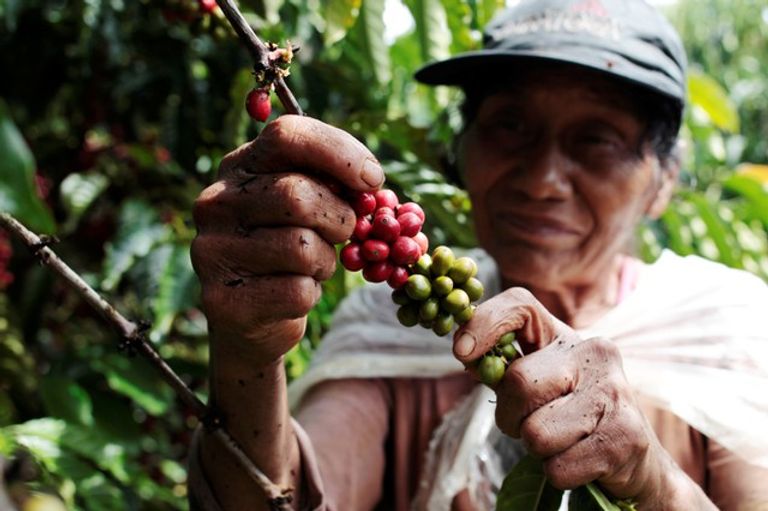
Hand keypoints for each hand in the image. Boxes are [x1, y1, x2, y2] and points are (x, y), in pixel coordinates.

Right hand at [191, 115, 383, 362]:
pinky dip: (311, 294)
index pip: (287, 136)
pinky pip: (298, 291)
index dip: (340, 154)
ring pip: (301, 248)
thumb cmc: (291, 248)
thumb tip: (369, 179)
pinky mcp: (223, 299)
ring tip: (311, 266)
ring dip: (325, 261)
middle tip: (343, 232)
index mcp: (240, 167)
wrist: (253, 316)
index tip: (372, 180)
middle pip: (298, 195)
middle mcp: (216, 202)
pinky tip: (293, 293)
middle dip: (339, 218)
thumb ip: (331, 183)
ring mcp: (213, 250)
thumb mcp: (308, 205)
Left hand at [453, 287, 681, 505]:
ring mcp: (614, 392)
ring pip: (536, 433)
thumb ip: (503, 368)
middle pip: (518, 382)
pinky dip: (560, 473)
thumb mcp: (538, 382)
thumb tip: (466, 353)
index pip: (519, 305)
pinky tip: (581, 460)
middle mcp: (594, 352)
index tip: (461, 351)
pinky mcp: (625, 436)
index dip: (484, 322)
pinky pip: (559, 467)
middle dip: (510, 417)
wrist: (635, 457)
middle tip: (528, 425)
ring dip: (538, 450)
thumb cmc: (571, 415)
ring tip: (562, 441)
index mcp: (564, 336)